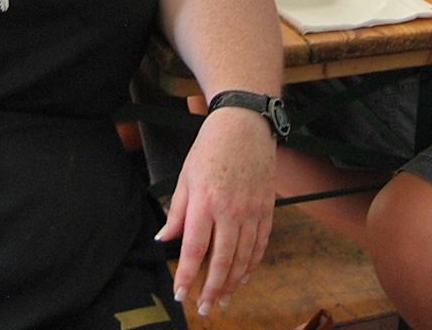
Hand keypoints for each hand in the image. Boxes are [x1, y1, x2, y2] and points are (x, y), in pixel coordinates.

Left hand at [158, 106, 275, 315]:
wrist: (244, 124)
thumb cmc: (210, 147)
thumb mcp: (185, 176)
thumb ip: (177, 212)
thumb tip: (165, 239)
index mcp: (204, 202)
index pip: (193, 250)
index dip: (187, 277)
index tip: (181, 294)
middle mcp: (230, 210)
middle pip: (222, 261)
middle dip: (212, 289)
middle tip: (203, 308)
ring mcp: (252, 211)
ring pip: (244, 258)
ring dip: (233, 283)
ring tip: (223, 299)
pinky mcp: (267, 208)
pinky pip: (261, 244)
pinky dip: (252, 265)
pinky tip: (244, 276)